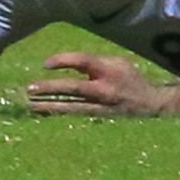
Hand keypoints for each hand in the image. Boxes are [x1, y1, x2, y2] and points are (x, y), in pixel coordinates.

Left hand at [26, 51, 164, 117]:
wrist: (149, 104)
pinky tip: (43, 113)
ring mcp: (100, 106)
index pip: (84, 62)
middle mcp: (105, 89)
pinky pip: (73, 115)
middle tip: (30, 88)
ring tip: (30, 105)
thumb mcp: (117, 63)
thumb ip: (94, 64)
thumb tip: (68, 64)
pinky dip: (57, 113)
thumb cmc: (129, 79)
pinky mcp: (97, 118)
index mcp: (110, 70)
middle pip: (73, 88)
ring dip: (48, 105)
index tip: (45, 64)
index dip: (63, 61)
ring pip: (70, 106)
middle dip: (50, 88)